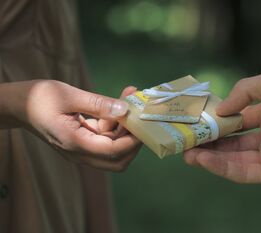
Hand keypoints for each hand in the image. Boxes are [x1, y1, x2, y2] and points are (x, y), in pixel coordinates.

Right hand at [4, 80, 140, 171]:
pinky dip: (114, 124)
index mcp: (75, 144)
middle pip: (117, 160)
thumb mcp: (69, 95)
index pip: (113, 152)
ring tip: (128, 97)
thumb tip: (125, 110)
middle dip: (133, 140)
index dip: (133, 140)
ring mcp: (81, 149)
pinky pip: (104, 138)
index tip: (143, 121)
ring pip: (113, 148)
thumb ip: (98, 104)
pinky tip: (117, 103)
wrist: (19, 105)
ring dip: (124, 128)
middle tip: (139, 117)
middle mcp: (79, 153)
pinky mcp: (83, 141)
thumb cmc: (39, 98)